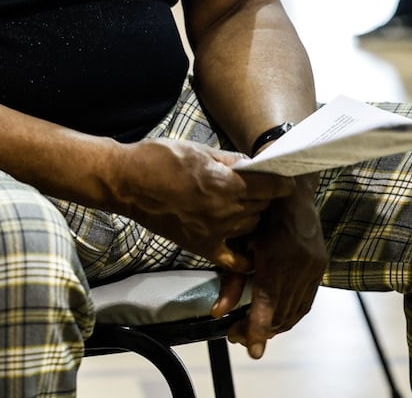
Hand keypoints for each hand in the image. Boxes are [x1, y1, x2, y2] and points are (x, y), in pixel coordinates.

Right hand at [111, 139, 291, 271]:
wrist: (127, 183)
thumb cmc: (159, 160)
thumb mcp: (200, 150)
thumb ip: (230, 161)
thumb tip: (252, 165)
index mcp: (226, 183)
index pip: (271, 187)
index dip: (281, 182)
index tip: (284, 179)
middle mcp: (225, 211)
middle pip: (263, 208)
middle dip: (265, 197)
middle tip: (262, 189)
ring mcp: (214, 232)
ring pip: (252, 229)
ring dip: (253, 218)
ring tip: (248, 208)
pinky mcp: (201, 246)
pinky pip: (234, 260)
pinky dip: (245, 257)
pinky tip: (249, 249)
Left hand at [214, 181, 326, 359]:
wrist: (292, 190)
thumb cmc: (258, 212)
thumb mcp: (239, 242)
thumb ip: (231, 279)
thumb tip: (218, 312)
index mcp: (276, 256)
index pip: (268, 302)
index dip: (259, 328)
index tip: (252, 351)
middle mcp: (299, 264)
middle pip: (281, 311)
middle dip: (259, 329)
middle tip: (236, 335)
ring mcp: (313, 266)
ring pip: (295, 310)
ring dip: (275, 325)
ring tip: (253, 329)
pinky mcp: (320, 266)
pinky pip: (306, 301)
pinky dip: (290, 314)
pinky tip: (274, 316)